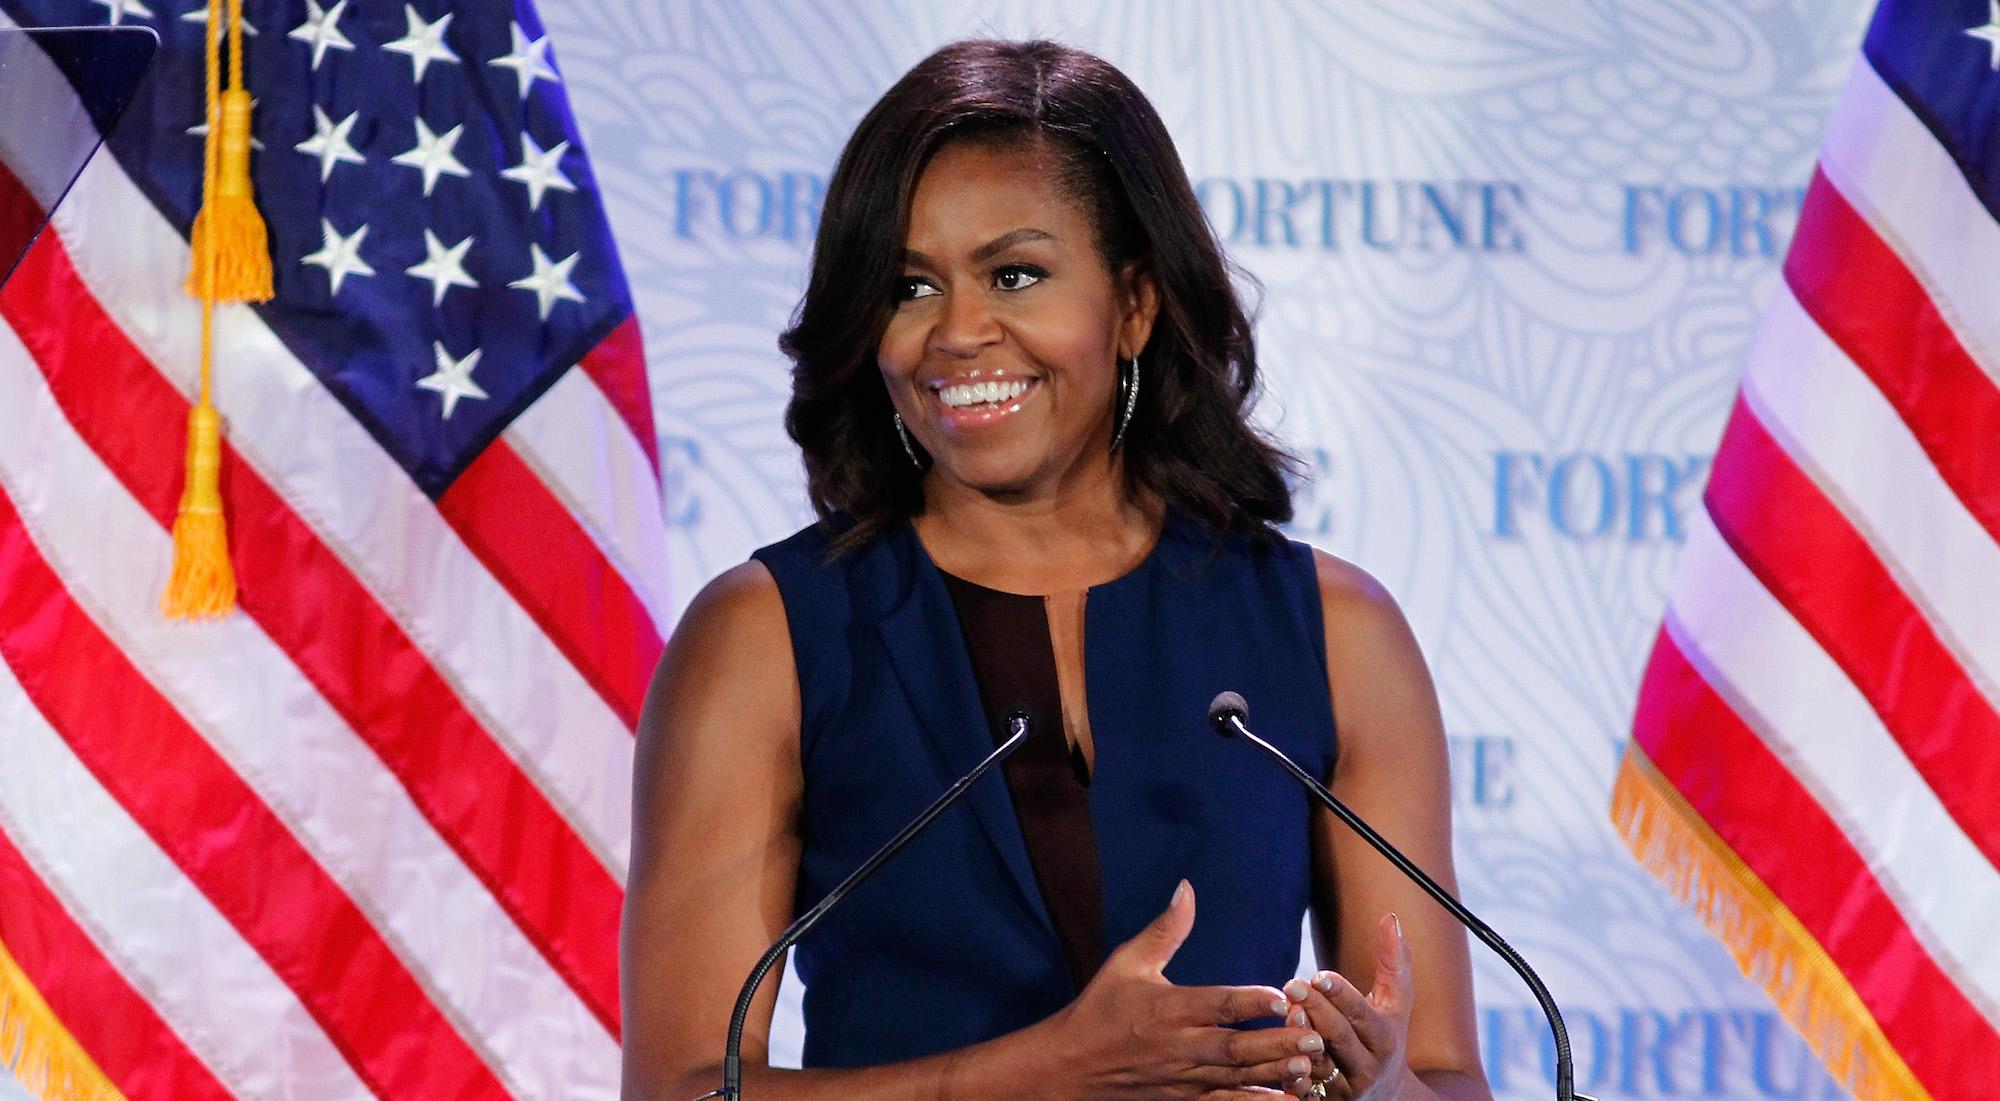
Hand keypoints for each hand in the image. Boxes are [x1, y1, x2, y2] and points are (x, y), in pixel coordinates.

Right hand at [1039, 881, 1330, 1099]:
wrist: (1069, 1067)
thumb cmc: (1100, 1009)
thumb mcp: (1126, 962)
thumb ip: (1165, 929)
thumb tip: (1187, 888)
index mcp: (1168, 1008)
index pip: (1217, 1004)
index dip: (1251, 1001)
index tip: (1283, 996)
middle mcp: (1179, 1045)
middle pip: (1235, 1047)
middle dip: (1277, 1043)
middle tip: (1315, 1035)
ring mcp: (1183, 1078)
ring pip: (1236, 1078)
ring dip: (1273, 1073)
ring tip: (1309, 1065)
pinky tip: (1285, 1099)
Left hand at [1279, 914, 1412, 1098]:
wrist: (1390, 1097)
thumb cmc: (1386, 1036)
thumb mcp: (1396, 1003)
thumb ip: (1394, 962)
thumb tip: (1390, 918)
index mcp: (1385, 1038)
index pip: (1362, 1014)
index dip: (1341, 994)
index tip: (1319, 973)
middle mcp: (1367, 1066)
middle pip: (1339, 1037)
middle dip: (1317, 1009)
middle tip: (1292, 984)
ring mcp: (1346, 1089)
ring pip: (1319, 1064)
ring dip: (1299, 1040)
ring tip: (1285, 1012)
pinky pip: (1304, 1091)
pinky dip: (1290, 1075)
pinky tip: (1272, 1055)